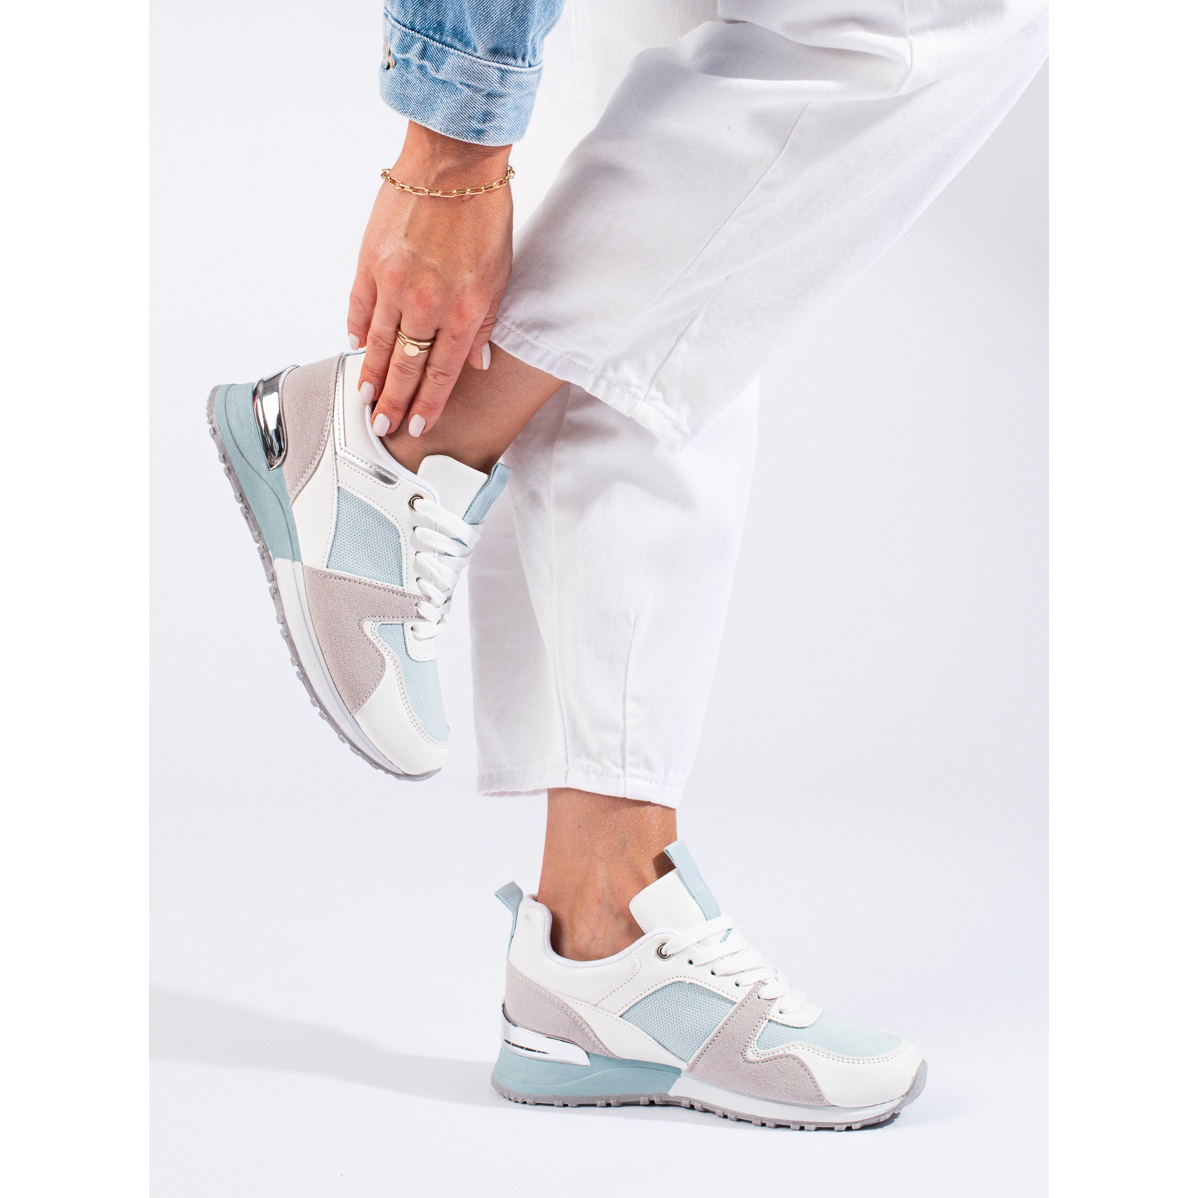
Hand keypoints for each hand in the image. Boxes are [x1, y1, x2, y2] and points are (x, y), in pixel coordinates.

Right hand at [347, 124, 513, 437]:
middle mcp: (425, 304)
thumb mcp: (499, 276)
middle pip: (406, 366)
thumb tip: (474, 364)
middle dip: (394, 401)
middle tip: (381, 425)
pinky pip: (360, 307)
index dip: (428, 403)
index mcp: (462, 311)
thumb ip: (483, 324)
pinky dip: (358, 330)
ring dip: (371, 375)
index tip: (418, 424)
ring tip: (364, 399)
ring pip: (379, 343)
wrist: (453, 163)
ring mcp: (393, 284)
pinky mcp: (370, 261)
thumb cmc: (482, 214)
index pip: (441, 372)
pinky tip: (357, 349)